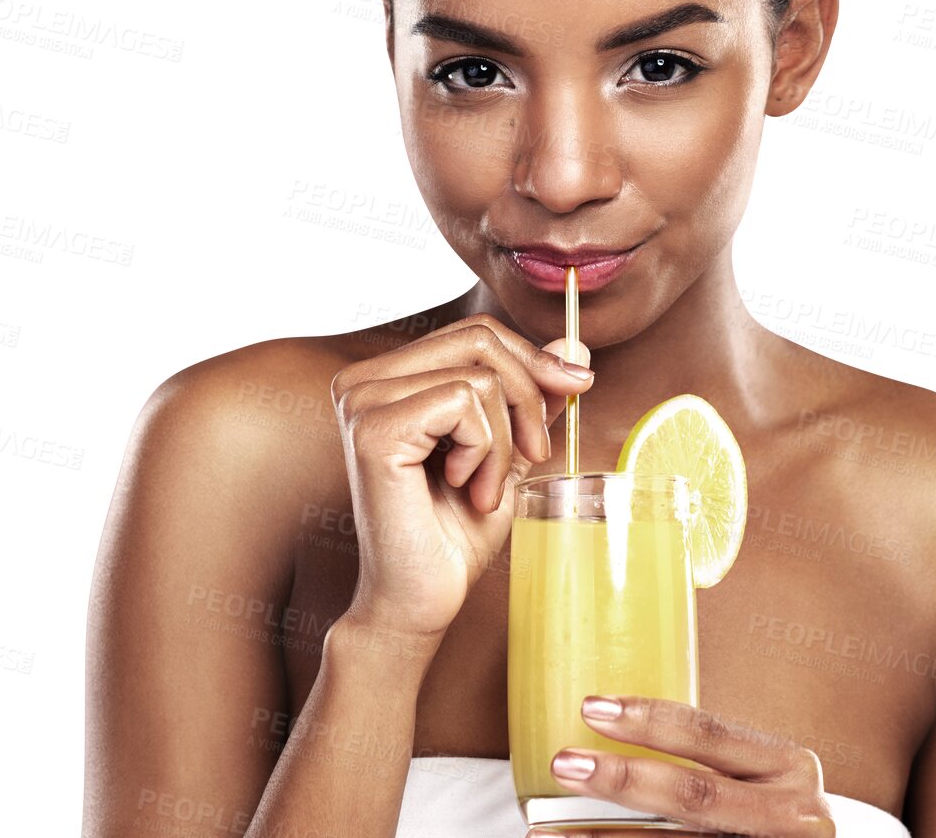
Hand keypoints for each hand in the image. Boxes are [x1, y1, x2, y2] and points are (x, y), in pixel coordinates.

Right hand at [329, 313, 592, 641]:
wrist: (418, 601)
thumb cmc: (453, 532)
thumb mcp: (506, 449)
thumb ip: (529, 393)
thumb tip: (574, 346)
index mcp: (384, 378)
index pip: (473, 333)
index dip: (532, 359)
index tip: (575, 390)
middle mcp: (361, 381)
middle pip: (478, 340)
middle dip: (528, 395)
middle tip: (533, 455)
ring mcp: (362, 402)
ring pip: (479, 376)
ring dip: (504, 441)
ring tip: (484, 489)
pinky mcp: (374, 429)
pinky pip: (463, 403)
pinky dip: (485, 450)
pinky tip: (463, 488)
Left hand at [536, 696, 835, 837]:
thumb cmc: (764, 808)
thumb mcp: (755, 775)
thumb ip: (702, 759)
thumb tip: (598, 723)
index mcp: (789, 767)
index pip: (710, 733)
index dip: (648, 720)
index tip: (590, 708)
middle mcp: (793, 816)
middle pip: (694, 796)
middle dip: (622, 780)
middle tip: (562, 764)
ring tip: (547, 829)